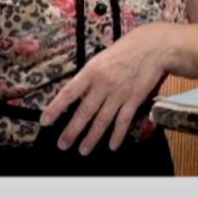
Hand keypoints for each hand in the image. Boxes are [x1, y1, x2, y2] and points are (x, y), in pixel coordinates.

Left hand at [40, 24, 171, 154]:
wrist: (152, 48)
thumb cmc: (125, 50)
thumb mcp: (101, 58)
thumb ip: (89, 76)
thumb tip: (75, 94)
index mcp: (91, 72)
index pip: (69, 92)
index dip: (56, 108)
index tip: (45, 121)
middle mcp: (103, 84)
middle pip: (85, 112)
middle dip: (72, 131)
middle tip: (63, 144)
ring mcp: (119, 94)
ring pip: (102, 120)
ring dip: (92, 137)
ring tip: (83, 150)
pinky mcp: (134, 99)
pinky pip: (123, 120)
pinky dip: (117, 134)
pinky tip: (112, 145)